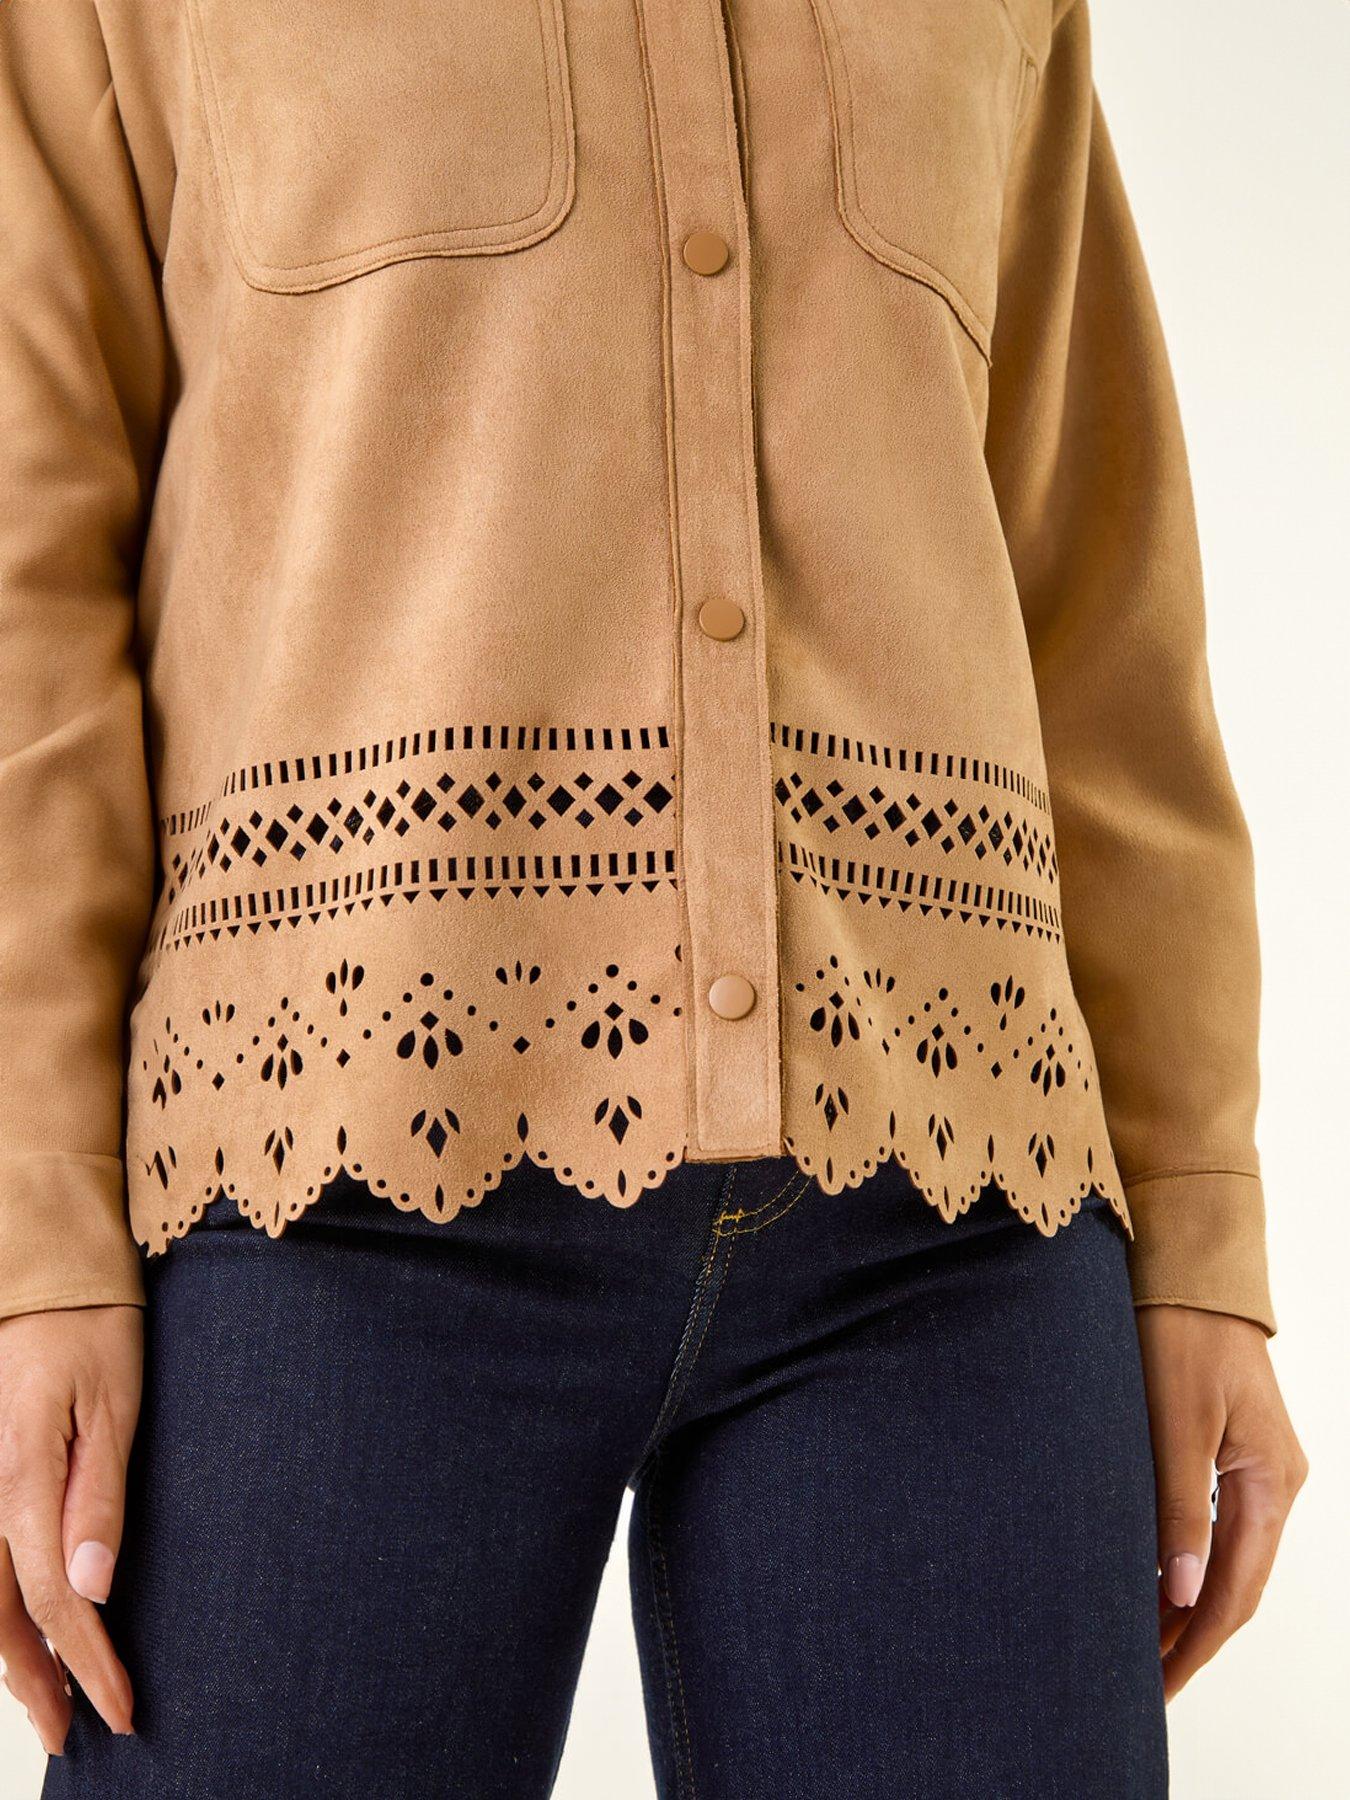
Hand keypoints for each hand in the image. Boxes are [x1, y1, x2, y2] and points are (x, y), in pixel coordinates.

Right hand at [0, 1306, 141, 1753]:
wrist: (45, 1281)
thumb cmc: (93, 1335)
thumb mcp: (115, 1408)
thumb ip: (100, 1499)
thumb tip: (93, 1590)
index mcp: (20, 1478)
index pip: (50, 1601)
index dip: (87, 1661)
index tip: (121, 1708)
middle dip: (36, 1682)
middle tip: (74, 1735)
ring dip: (10, 1657)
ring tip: (48, 1706)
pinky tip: (19, 1639)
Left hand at [1135, 1304, 1306, 1700]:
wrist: (1188, 1266)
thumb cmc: (1180, 1331)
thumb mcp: (1176, 1421)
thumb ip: (1182, 1508)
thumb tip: (1185, 1594)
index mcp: (1272, 1481)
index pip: (1236, 1590)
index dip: (1196, 1645)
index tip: (1157, 1686)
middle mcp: (1274, 1481)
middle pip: (1236, 1583)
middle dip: (1190, 1637)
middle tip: (1142, 1685)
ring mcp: (1256, 1465)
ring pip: (1226, 1558)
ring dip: (1186, 1604)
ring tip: (1139, 1647)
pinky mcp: (1230, 1447)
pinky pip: (1215, 1525)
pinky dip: (1185, 1561)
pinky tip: (1152, 1581)